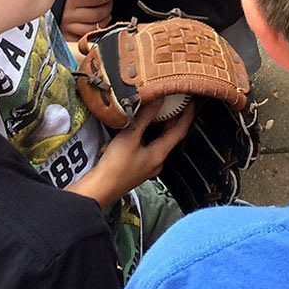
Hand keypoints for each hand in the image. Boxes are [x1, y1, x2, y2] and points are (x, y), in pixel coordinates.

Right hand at [58, 0, 113, 42]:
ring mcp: (70, 29)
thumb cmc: (71, 6)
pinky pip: (92, 37)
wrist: (56, 20)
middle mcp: (69, 15)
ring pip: (96, 27)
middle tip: (109, 3)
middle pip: (97, 14)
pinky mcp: (72, 40)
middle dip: (108, 7)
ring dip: (105, 19)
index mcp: (71, 1)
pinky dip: (100, 30)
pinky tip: (100, 25)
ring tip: (105, 14)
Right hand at [68, 102, 197, 206]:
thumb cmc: (115, 166)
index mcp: (160, 154)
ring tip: (155, 108)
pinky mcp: (135, 166)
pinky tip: (131, 127)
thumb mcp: (130, 137)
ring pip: (156, 140)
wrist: (98, 190)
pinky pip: (144, 146)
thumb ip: (145, 117)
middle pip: (169, 135)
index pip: (180, 130)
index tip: (191, 100)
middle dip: (172, 117)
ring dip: (156, 125)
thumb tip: (159, 98)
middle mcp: (156, 161)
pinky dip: (142, 134)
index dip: (187, 114)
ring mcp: (146, 165)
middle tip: (174, 99)